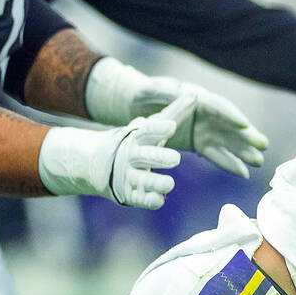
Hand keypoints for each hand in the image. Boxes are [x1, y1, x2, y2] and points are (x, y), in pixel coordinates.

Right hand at [38, 95, 194, 209]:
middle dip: (160, 158)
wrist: (101, 164)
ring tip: (170, 183)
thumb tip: (195, 95)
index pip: (147, 130)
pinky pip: (142, 199)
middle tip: (176, 158)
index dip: (158, 128)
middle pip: (146, 156)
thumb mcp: (152, 127)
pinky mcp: (130, 193)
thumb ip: (175, 113)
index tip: (171, 126)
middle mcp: (132, 156)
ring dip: (158, 183)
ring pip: (144, 180)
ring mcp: (129, 175)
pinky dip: (152, 200)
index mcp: (138, 137)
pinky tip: (161, 198)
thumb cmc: (138, 142)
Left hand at [124, 77, 266, 177]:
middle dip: (247, 135)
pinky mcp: (199, 142)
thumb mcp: (148, 91)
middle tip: (263, 145)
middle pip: (230, 124)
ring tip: (259, 162)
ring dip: (243, 152)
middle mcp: (206, 113)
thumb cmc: (141, 95)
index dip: (232, 116)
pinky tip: (243, 173)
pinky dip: (229, 163)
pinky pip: (217, 154)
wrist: (134, 108)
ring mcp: (204, 128)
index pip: (219, 106)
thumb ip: (162, 90)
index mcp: (197, 97)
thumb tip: (181, 91)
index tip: (245, 126)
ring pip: (228, 141)